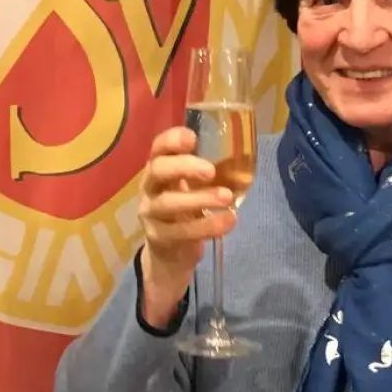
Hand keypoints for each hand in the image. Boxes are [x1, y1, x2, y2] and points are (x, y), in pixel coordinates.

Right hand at [136, 127, 234, 326]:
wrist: (170, 254)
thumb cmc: (185, 211)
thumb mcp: (190, 188)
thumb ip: (204, 173)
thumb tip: (242, 154)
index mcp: (158, 170)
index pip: (157, 148)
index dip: (171, 140)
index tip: (192, 137)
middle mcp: (149, 188)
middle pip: (157, 170)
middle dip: (183, 167)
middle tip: (210, 170)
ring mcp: (151, 214)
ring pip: (168, 203)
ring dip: (199, 199)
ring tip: (227, 198)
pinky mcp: (159, 238)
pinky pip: (181, 232)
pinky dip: (207, 226)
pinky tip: (229, 221)